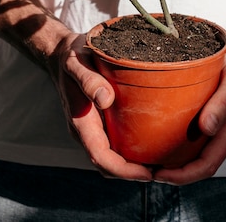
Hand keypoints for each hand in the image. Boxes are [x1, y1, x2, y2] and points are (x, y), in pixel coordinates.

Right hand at [51, 32, 152, 181]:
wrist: (61, 52)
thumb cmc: (72, 56)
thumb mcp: (77, 62)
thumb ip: (88, 80)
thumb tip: (106, 100)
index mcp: (81, 121)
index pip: (101, 157)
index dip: (124, 170)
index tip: (148, 173)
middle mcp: (86, 129)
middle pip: (108, 164)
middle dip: (133, 173)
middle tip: (164, 170)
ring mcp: (93, 126)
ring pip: (112, 155)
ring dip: (133, 164)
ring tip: (162, 161)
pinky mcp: (100, 118)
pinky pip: (115, 141)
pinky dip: (132, 148)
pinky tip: (152, 139)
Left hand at [152, 41, 225, 184]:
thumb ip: (221, 105)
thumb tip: (207, 129)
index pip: (205, 167)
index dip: (180, 176)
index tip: (157, 174)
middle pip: (198, 165)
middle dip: (173, 172)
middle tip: (145, 168)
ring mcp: (221, 128)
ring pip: (197, 153)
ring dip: (175, 159)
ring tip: (149, 155)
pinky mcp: (215, 117)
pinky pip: (196, 138)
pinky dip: (179, 142)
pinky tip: (162, 133)